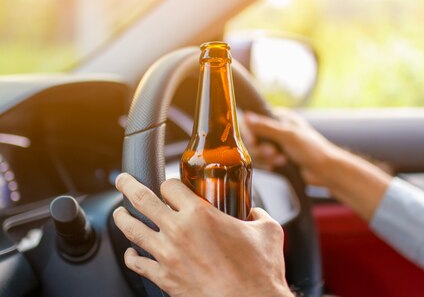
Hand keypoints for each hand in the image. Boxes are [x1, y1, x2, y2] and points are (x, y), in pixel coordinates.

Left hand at [113, 173, 291, 296]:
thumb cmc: (259, 271)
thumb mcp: (267, 231)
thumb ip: (258, 215)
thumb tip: (255, 213)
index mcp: (201, 214)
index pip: (170, 185)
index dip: (170, 183)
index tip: (171, 185)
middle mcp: (178, 230)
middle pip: (141, 200)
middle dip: (128, 185)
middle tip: (123, 180)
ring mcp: (167, 255)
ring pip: (132, 230)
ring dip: (122, 217)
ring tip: (119, 212)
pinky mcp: (164, 278)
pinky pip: (136, 264)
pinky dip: (130, 255)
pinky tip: (131, 252)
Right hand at [243, 109, 336, 185]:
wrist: (325, 171)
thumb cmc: (312, 149)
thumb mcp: (288, 135)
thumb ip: (266, 127)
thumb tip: (247, 117)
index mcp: (279, 117)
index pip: (254, 120)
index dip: (250, 133)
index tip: (253, 141)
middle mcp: (276, 129)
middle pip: (253, 138)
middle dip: (261, 148)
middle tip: (272, 153)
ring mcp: (276, 144)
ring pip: (257, 151)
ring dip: (267, 157)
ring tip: (281, 160)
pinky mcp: (276, 158)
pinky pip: (262, 161)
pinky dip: (269, 164)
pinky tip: (278, 165)